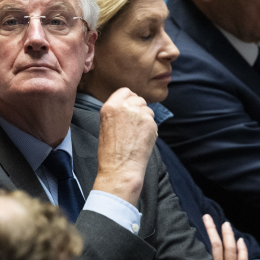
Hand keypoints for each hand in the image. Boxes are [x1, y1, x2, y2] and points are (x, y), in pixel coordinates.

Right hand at [94, 88, 156, 206]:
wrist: (120, 168)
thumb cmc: (110, 152)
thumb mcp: (105, 126)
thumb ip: (116, 112)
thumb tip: (129, 105)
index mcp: (110, 106)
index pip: (125, 91)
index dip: (129, 98)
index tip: (131, 107)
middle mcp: (125, 106)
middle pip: (138, 99)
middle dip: (139, 109)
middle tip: (135, 124)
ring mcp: (139, 113)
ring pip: (148, 110)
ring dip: (145, 119)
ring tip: (137, 134)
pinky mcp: (150, 123)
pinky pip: (153, 121)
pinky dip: (150, 129)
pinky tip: (143, 140)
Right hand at [203, 214, 247, 259]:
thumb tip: (183, 256)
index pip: (213, 245)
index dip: (210, 230)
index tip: (206, 218)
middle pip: (219, 245)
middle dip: (213, 230)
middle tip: (208, 218)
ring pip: (232, 250)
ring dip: (229, 236)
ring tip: (225, 225)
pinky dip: (242, 249)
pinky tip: (240, 240)